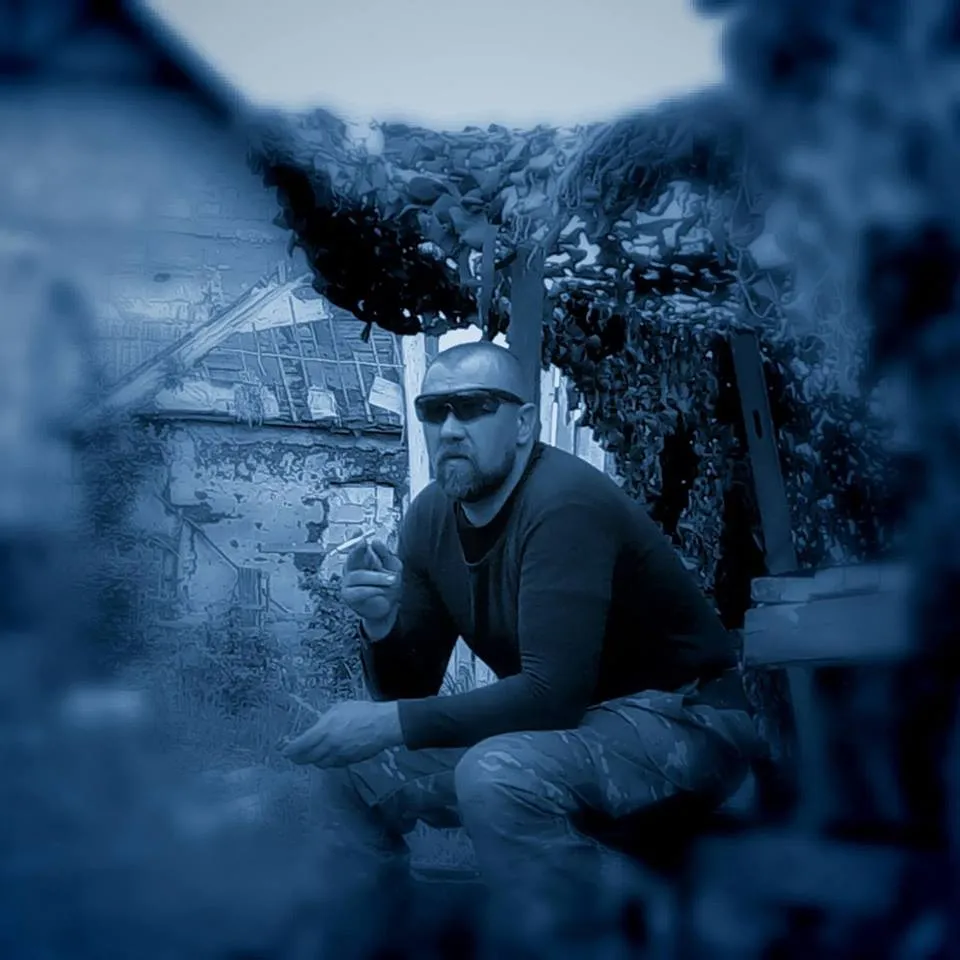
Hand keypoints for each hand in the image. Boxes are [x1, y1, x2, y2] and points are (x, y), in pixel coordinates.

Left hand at [281, 700, 402, 766]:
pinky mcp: (350, 761)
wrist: (383, 725)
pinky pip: (334, 764)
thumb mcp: (339, 708)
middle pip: (307, 758)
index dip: (290, 750)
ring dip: (313, 760)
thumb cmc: (362, 712)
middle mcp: (329, 747)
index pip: (300, 746)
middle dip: (298, 758)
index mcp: (324, 731)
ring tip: (311, 755)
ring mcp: (340, 756)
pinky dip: (328, 761)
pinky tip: (329, 756)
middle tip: (293, 756)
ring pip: (320, 764)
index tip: (284, 750)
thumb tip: (318, 727)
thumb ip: (325, 720)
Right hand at [340, 539, 401, 630]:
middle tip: (364, 544)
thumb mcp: (394, 567)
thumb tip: (375, 542)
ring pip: (358, 575)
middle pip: (351, 557)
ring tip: (391, 580)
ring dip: (376, 577)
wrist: (388, 609)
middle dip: (356, 550)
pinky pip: (357, 590)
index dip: (354, 538)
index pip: (355, 546)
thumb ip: (386, 554)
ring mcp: (349, 582)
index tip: (358, 531)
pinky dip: (371, 590)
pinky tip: (380, 590)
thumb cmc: (389, 587)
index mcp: (363, 560)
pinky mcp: (349, 596)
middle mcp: (353, 569)